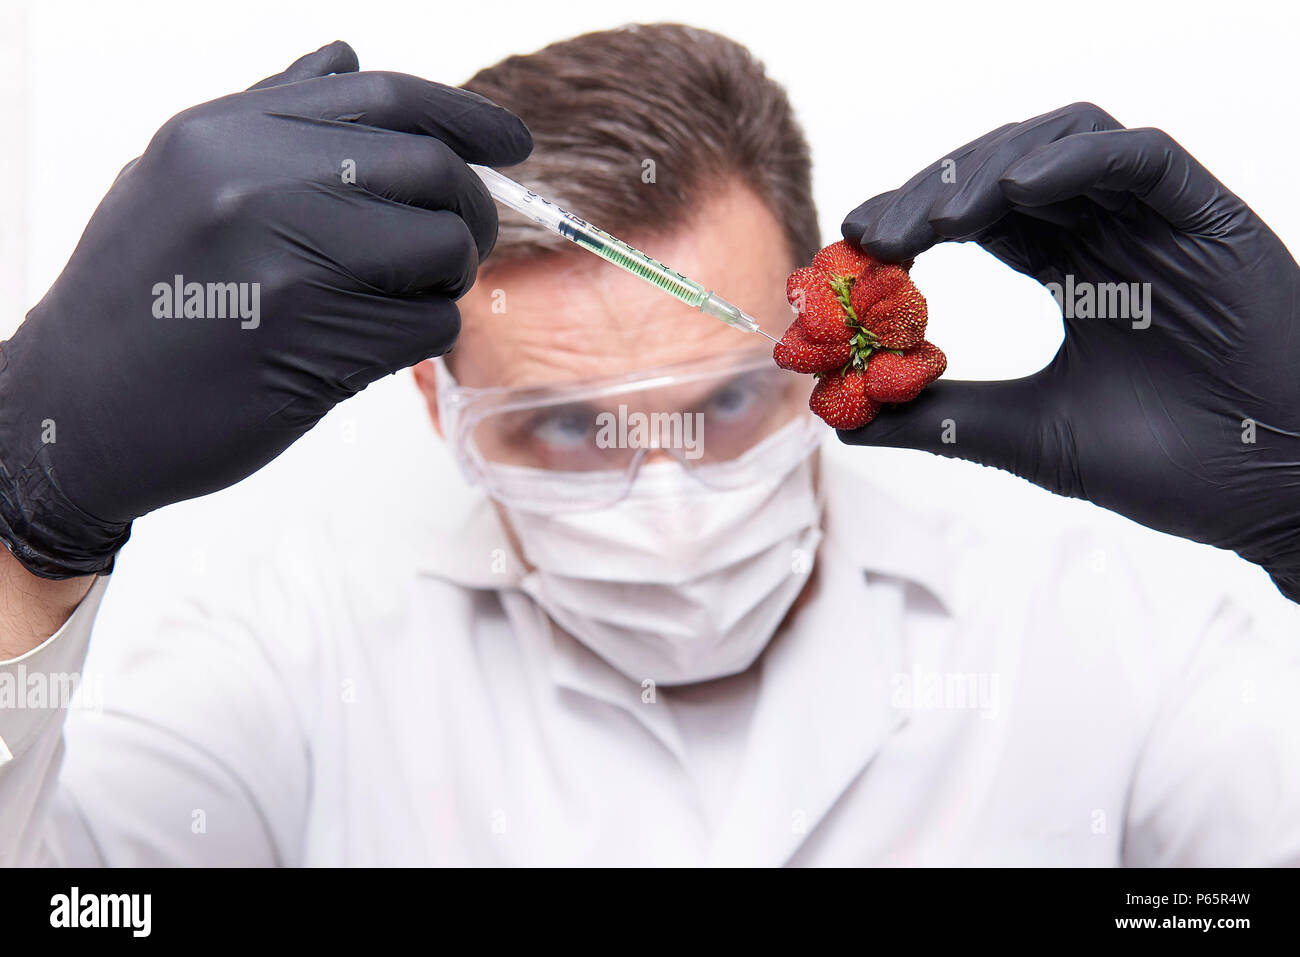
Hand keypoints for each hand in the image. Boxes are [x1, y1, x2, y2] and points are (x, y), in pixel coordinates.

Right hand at [0, 42, 531, 578]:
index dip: (466, 117)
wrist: (76, 412)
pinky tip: (366, 346)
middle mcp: (257, 182)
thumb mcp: (178, 179)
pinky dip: (419, 337)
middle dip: (471, 211)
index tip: (512, 142)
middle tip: (462, 244)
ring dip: (444, 281)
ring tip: (396, 299)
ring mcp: (289, 262)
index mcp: (224, 133)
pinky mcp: (317, 343)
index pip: (385, 97)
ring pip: (443, 250)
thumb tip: (349, 58)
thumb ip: (270, 117)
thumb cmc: (134, 300)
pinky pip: (429, 325)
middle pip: (433, 171)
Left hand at [840, 102, 1299, 600]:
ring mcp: (1158, 220)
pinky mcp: (1208, 214)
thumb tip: (845, 420)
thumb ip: (943, 418)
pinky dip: (1075, 161)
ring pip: (1062, 145)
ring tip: (933, 222)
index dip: (913, 221)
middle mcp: (1109, 233)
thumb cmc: (1171, 464)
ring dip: (988, 173)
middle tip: (871, 235)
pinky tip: (1018, 193)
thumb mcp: (1030, 436)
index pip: (977, 218)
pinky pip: (1138, 157)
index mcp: (1072, 271)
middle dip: (931, 194)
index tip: (853, 247)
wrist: (1274, 492)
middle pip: (1004, 172)